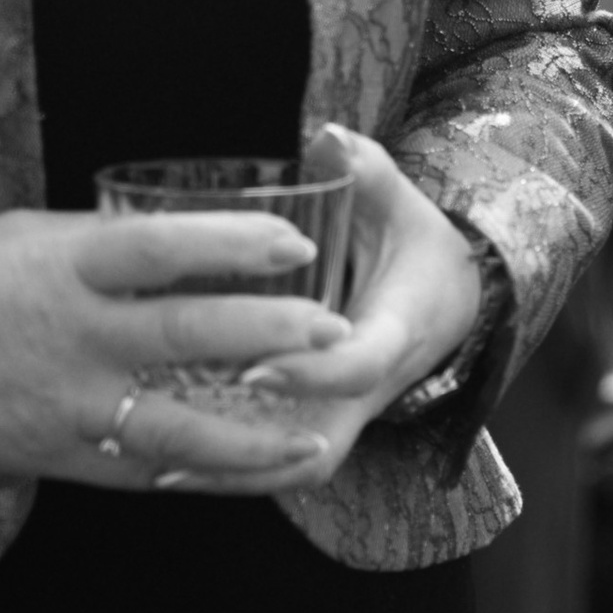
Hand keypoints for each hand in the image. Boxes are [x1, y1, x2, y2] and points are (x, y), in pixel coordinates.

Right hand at [0, 209, 351, 493]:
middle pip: (185, 334)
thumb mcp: (36, 237)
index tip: (296, 243)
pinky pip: (142, 470)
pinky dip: (200, 474)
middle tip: (337, 333)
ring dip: (252, 438)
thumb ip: (112, 244)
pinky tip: (251, 475)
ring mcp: (67, 402)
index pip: (160, 247)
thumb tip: (193, 238)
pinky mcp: (58, 455)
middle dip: (270, 336)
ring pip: (174, 426)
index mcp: (67, 264)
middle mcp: (73, 334)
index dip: (231, 243)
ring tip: (312, 440)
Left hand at [203, 124, 487, 491]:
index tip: (250, 367)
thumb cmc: (416, 246)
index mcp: (395, 333)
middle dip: (252, 456)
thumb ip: (368, 170)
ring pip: (294, 470)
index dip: (307, 375)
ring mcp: (346, 415)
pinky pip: (278, 462)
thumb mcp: (399, 203)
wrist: (452, 299)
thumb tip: (329, 136)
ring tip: (159, 467)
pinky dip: (230, 471)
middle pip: (318, 449)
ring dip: (232, 475)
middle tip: (179, 444)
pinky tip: (167, 466)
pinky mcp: (321, 423)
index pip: (356, 368)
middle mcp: (371, 388)